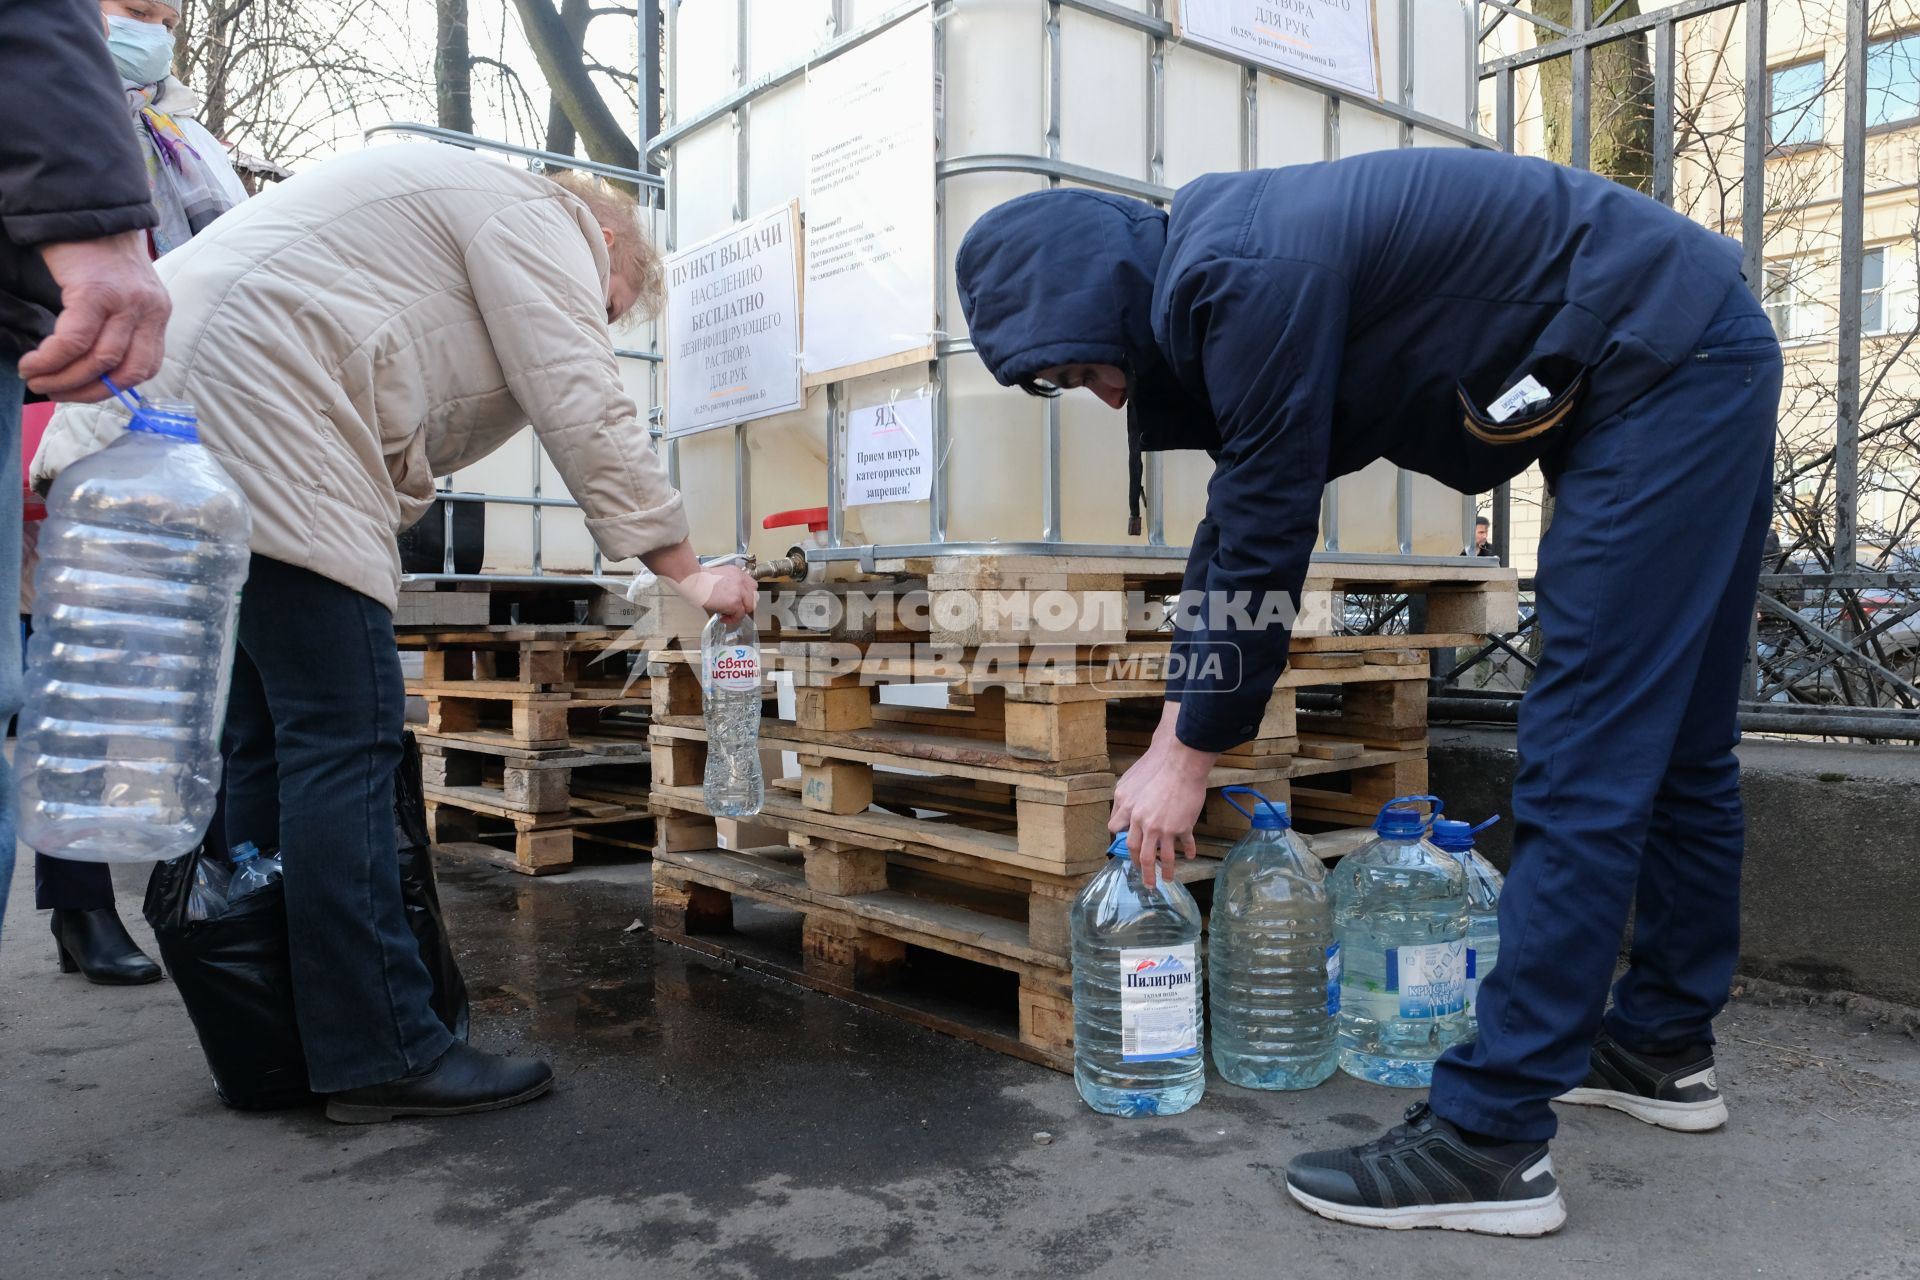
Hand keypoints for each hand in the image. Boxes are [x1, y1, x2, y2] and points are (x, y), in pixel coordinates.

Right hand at [19, 232, 169, 401]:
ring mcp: (125, 301)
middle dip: (88, 391)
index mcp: (157, 313)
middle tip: (55, 392)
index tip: (83, 393)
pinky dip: (52, 358)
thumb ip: (118, 326)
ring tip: (37, 379)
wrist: (81, 206)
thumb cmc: (94, 252)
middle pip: (126, 371)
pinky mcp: (96, 292)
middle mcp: (149, 310)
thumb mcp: (121, 292)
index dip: (114, 388)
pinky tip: (33, 362)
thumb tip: (93, 369)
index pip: (146, 367)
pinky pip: (75, 341)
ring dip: (64, 378)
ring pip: (100, 360)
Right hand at [641, 540, 759, 620]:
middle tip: (736, 609)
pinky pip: (739, 615)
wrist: (694, 580)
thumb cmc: (699, 578)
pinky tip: (723, 617)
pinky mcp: (735, 602)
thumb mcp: (719, 575)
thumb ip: (729, 583)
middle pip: (754, 596)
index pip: (752, 585)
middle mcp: (741, 581)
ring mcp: (740, 592)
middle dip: (746, 604)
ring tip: (729, 615)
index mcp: (738, 573)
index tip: (741, 600)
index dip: (747, 595)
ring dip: (740, 613)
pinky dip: (732, 619)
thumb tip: (729, 595)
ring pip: (749, 607)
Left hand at [1111, 709, 1216, 887]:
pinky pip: (1185, 844)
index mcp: (1133, 816)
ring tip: (1168, 880)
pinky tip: (1189, 857)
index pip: (1128, 842)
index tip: (1134, 861)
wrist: (1180, 766)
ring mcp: (1166, 828)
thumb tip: (1118, 825)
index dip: (1130, 853)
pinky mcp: (1183, 826)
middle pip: (1143, 855)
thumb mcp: (1129, 787)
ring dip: (1166, 871)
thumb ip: (1123, 807)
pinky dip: (1188, 852)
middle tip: (1148, 883)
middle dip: (1145, 872)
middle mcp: (1147, 825)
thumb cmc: (1155, 772)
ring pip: (1165, 857)